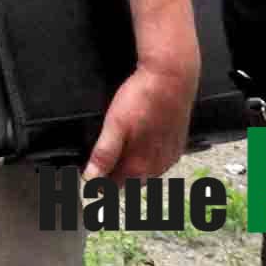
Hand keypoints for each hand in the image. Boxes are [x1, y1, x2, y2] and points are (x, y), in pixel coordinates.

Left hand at [83, 59, 193, 182]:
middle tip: (98, 171)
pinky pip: (160, 162)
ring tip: (115, 163)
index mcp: (141, 166)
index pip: (116, 186)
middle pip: (131, 181)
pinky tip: (141, 153)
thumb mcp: (115, 123)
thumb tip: (90, 180)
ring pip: (147, 173)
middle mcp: (158, 167)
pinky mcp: (177, 145)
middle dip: (115, 179)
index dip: (100, 185)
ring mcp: (169, 156)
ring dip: (132, 171)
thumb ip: (104, 154)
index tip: (88, 181)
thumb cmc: (142, 98)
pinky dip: (147, 162)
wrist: (172, 78)